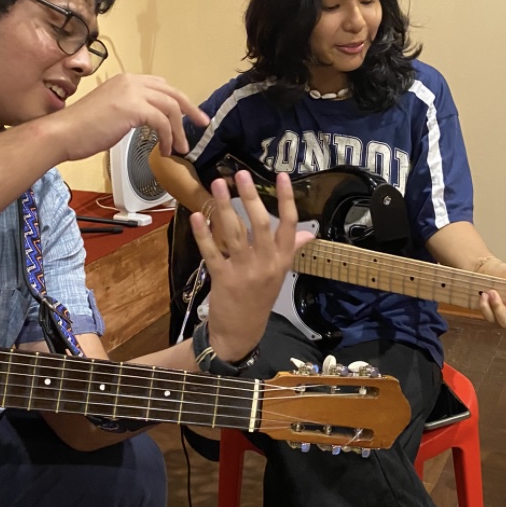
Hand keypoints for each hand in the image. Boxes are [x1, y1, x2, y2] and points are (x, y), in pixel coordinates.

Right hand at [46, 74, 207, 161]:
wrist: (63, 133)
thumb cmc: (82, 130)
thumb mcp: (111, 112)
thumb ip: (131, 110)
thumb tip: (150, 120)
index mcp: (126, 80)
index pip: (161, 86)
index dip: (178, 101)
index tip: (188, 116)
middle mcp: (131, 81)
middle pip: (172, 93)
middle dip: (190, 110)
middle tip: (202, 123)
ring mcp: (132, 92)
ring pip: (170, 107)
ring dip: (179, 130)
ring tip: (180, 148)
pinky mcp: (132, 107)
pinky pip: (162, 121)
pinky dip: (168, 137)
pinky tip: (165, 150)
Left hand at [189, 171, 312, 361]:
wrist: (241, 332)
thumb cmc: (260, 299)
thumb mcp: (280, 275)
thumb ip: (291, 250)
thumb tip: (308, 233)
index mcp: (282, 260)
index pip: (289, 225)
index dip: (286, 199)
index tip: (282, 176)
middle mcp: (266, 263)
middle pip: (260, 224)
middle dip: (250, 197)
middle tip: (240, 174)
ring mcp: (244, 271)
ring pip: (235, 233)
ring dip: (224, 207)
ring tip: (217, 185)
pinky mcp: (222, 278)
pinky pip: (212, 251)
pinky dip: (203, 233)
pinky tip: (197, 216)